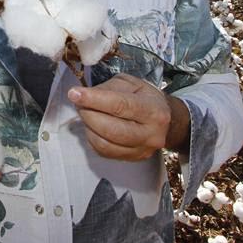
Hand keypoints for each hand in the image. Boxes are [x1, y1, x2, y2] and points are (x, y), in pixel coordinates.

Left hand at [67, 73, 189, 159]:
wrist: (168, 120)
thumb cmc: (146, 98)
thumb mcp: (132, 84)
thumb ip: (110, 87)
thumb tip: (87, 95)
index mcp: (153, 110)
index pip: (121, 106)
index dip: (94, 99)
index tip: (74, 94)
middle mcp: (150, 134)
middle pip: (111, 129)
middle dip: (88, 114)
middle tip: (79, 102)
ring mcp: (142, 150)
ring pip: (105, 144)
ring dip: (88, 127)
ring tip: (86, 113)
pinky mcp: (132, 159)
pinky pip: (104, 152)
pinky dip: (92, 138)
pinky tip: (93, 126)